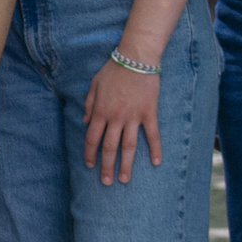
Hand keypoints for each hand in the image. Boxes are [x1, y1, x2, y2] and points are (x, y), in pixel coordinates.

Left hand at [83, 56, 163, 187]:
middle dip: (106, 167)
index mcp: (101, 112)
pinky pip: (153, 135)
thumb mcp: (94, 85)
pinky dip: (155, 149)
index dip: (90, 154)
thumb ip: (89, 104)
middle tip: (106, 182)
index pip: (92, 138)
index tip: (89, 165)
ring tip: (124, 180)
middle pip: (110, 148)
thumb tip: (84, 121)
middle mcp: (116, 118)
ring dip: (126, 165)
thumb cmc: (114, 70)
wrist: (136, 58)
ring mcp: (133, 117)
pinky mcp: (149, 113)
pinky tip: (157, 163)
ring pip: (129, 146)